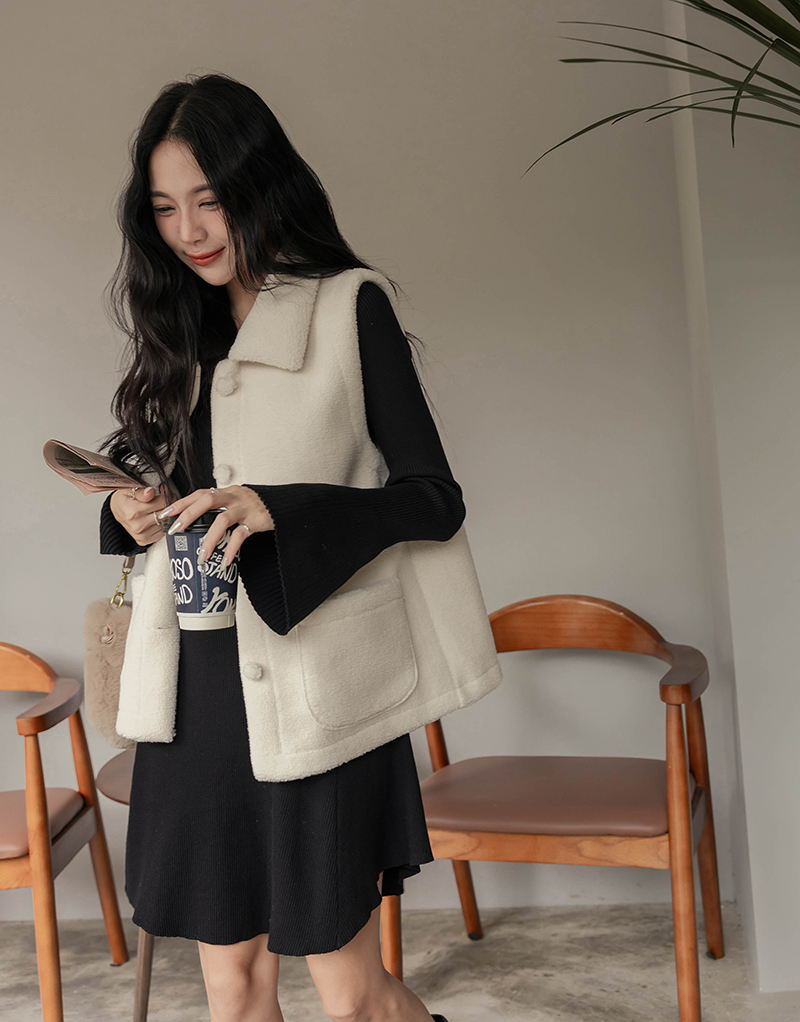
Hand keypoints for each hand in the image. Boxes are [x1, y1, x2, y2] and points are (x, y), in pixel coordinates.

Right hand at [110, 484, 176, 546]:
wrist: (117, 510)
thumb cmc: (124, 499)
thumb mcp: (129, 489)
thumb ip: (141, 491)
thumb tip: (150, 491)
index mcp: (133, 512)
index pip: (162, 503)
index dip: (166, 495)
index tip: (164, 491)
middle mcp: (137, 526)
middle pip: (165, 514)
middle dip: (168, 504)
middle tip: (163, 498)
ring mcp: (141, 535)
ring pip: (166, 523)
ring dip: (166, 515)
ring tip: (158, 507)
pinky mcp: (144, 540)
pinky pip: (162, 531)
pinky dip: (162, 524)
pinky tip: (156, 517)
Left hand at [157, 485, 273, 565]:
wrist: (286, 506)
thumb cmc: (259, 506)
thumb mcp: (238, 502)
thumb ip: (221, 508)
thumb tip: (198, 523)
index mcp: (227, 492)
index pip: (200, 493)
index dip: (182, 502)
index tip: (166, 513)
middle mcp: (235, 496)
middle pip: (207, 500)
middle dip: (188, 515)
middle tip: (176, 530)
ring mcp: (246, 508)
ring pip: (222, 520)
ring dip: (209, 539)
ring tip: (201, 556)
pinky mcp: (257, 520)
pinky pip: (240, 536)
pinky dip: (231, 549)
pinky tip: (225, 561)